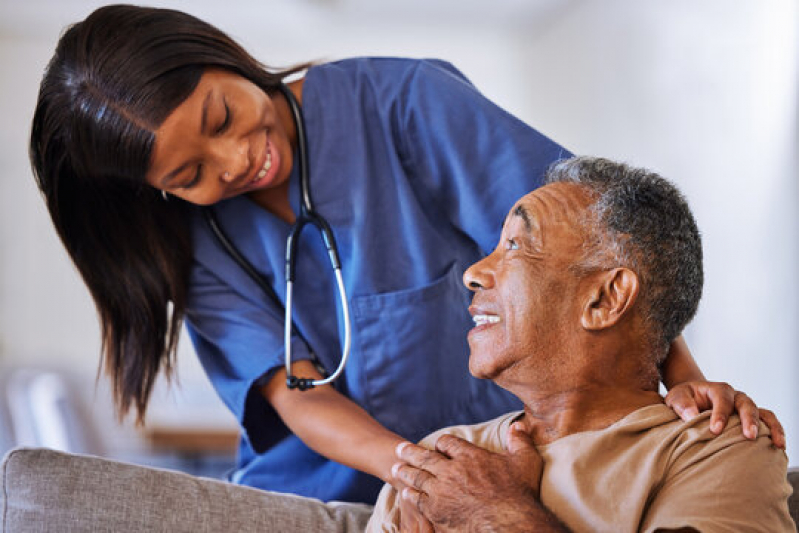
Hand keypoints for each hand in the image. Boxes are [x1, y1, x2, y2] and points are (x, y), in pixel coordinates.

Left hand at [392, 423, 548, 531]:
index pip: (448, 443)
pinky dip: (411, 494)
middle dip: (412, 452)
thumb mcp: (526, 462)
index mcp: (470, 456)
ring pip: (418, 477)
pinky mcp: (436, 510)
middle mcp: (451, 470)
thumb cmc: (519, 494)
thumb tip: (519, 425)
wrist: (508, 523)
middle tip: (400, 449)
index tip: (439, 444)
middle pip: (426, 457)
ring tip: (396, 468)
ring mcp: (441, 490)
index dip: (442, 443)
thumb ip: (520, 442)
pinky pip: (418, 499)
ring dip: (406, 471)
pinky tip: (405, 493)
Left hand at [664, 381, 785, 447]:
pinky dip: (775, 431)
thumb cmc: (684, 399)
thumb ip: (682, 404)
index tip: (715, 430)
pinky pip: (767, 421)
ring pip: (762, 412)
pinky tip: (779, 445)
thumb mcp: (676, 397)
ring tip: (776, 443)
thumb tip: (691, 416)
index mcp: (717, 389)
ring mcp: (745, 407)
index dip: (720, 414)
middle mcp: (735, 396)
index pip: (722, 399)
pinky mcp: (750, 418)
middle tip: (749, 436)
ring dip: (769, 426)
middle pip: (746, 404)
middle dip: (748, 420)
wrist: (692, 400)